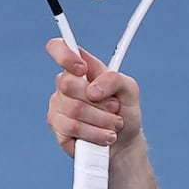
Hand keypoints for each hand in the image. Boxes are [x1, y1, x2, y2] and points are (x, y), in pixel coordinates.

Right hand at [46, 39, 143, 156]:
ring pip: (74, 109)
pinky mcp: (57, 128)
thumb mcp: (130, 90)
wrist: (124, 141)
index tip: (82, 70)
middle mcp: (66, 85)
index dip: (64, 55)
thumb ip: (115, 80)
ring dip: (103, 119)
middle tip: (114, 107)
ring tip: (114, 124)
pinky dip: (96, 133)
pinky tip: (105, 136)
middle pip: (68, 83)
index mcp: (83, 69)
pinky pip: (72, 128)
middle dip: (100, 100)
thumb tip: (92, 89)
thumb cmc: (125, 111)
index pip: (59, 48)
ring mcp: (58, 106)